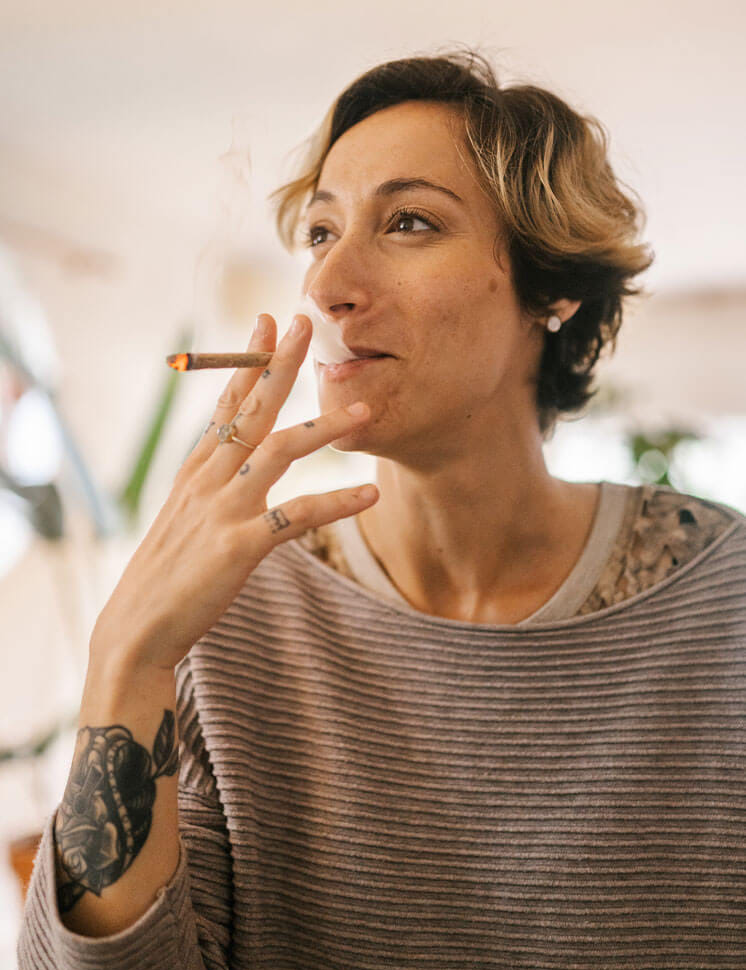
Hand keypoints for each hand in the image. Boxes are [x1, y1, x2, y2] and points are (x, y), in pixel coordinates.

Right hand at [90, 312, 377, 673]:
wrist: (135, 628)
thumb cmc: (163, 577)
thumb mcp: (182, 519)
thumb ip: (207, 488)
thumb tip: (228, 465)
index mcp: (194, 472)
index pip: (224, 405)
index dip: (247, 362)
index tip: (266, 323)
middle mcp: (207, 481)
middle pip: (249, 411)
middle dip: (277, 364)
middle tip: (302, 322)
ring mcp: (223, 510)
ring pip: (279, 452)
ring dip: (324, 427)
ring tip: (364, 408)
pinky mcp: (239, 546)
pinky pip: (298, 516)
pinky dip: (337, 502)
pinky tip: (370, 493)